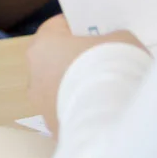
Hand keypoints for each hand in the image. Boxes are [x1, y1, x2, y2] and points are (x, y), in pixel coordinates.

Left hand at [27, 14, 148, 135]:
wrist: (111, 118)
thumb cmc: (111, 67)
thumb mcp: (121, 39)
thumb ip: (112, 39)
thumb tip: (112, 47)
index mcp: (44, 43)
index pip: (59, 27)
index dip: (81, 28)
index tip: (99, 34)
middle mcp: (34, 74)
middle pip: (56, 60)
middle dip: (77, 60)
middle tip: (106, 62)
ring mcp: (41, 105)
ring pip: (60, 90)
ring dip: (78, 89)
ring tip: (108, 91)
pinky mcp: (53, 130)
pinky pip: (69, 113)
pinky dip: (83, 112)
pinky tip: (105, 112)